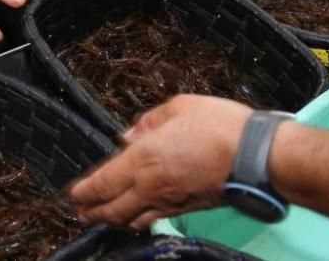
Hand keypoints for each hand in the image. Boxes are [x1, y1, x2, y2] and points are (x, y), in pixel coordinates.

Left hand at [69, 95, 252, 228]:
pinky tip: (136, 219)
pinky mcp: (187, 209)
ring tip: (101, 218)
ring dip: (112, 219)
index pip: (104, 181)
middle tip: (79, 211)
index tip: (72, 194)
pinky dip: (137, 222)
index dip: (85, 190)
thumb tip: (130, 135)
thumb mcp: (179, 106)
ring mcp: (169, 201)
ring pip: (131, 219)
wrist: (256, 156)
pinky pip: (153, 219)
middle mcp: (151, 185)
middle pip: (112, 207)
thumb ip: (149, 121)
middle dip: (92, 211)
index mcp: (144, 158)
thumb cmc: (220, 125)